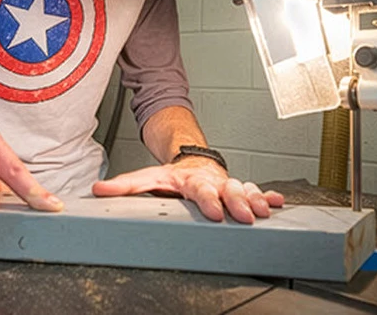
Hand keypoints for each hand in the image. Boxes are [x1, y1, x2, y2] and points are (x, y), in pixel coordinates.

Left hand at [91, 157, 284, 223]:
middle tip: (245, 215)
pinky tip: (278, 203)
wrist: (193, 161)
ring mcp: (228, 184)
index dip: (208, 201)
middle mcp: (213, 181)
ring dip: (255, 200)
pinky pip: (256, 191)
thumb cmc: (173, 176)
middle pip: (228, 191)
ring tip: (264, 210)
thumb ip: (125, 186)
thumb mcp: (148, 178)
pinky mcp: (239, 189)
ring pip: (245, 191)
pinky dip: (268, 196)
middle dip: (238, 203)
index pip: (201, 191)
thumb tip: (99, 190)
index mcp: (192, 180)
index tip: (213, 212)